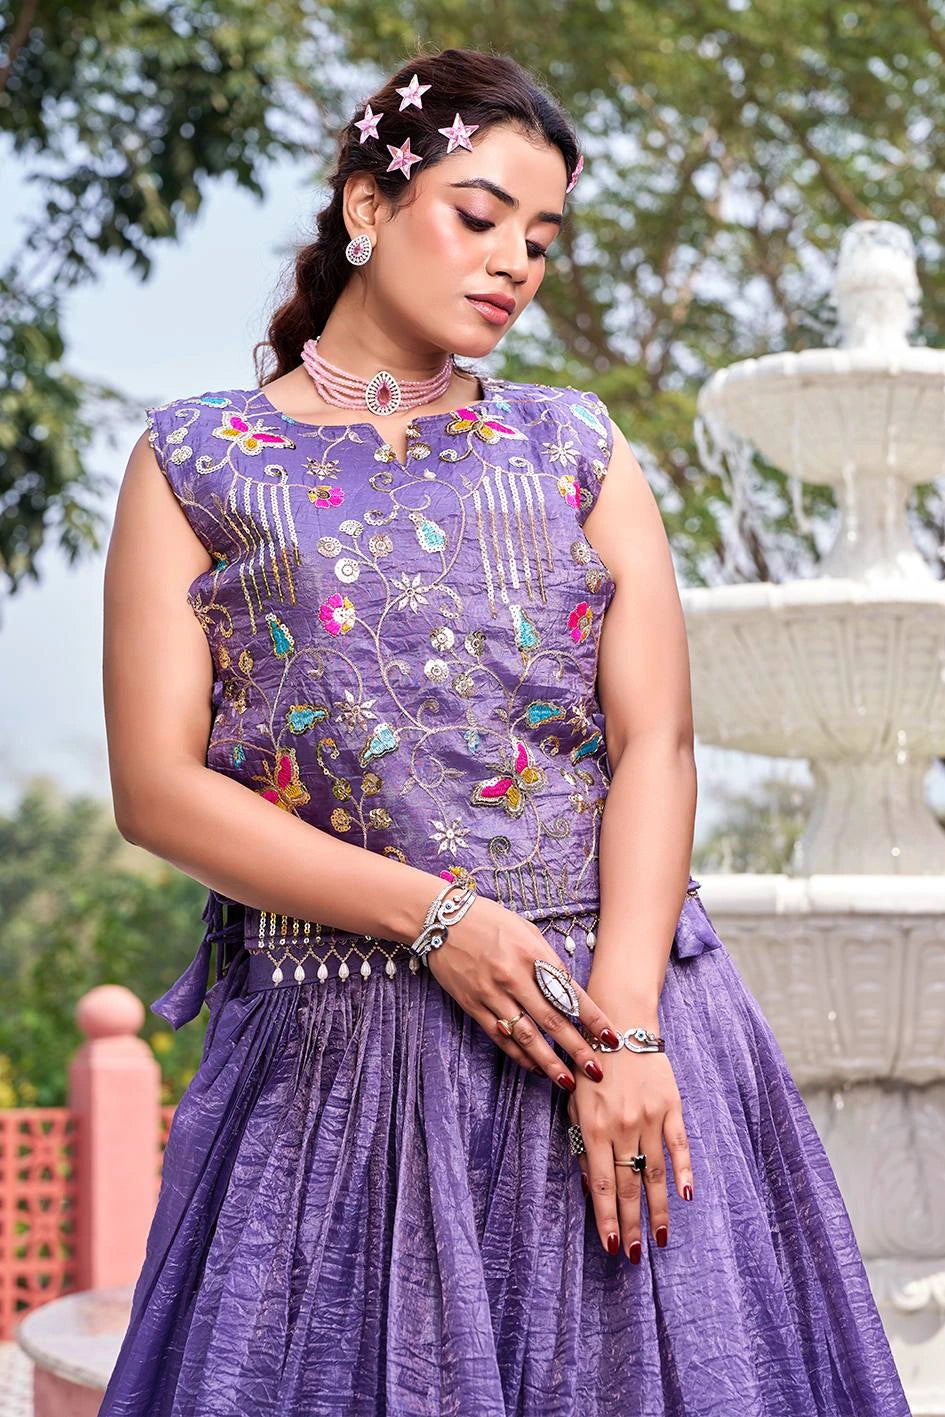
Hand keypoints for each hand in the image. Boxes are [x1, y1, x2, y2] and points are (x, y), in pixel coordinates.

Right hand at [425, 893, 619, 1091]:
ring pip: (526, 1036)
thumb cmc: (489, 920)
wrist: (441, 920)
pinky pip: (500, 1037)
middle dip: (578, 1049)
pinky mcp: (473, 1005)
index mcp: (532, 954)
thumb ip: (547, 960)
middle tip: (597, 1071)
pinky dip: (519, 1055)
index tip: (612, 1039)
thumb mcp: (526, 930)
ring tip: (567, 1081)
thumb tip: (568, 989)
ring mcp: (491, 994)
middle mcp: (513, 976)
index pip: (570, 993)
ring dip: (549, 1062)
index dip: (593, 1019)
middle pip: (552, 1020)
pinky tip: (535, 1067)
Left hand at [567, 1047, 694, 1257]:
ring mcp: (649, 1117)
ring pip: (655, 1173)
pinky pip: (679, 1145)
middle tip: (637, 1255)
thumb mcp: (574, 1103)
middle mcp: (622, 1126)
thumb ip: (581, 1143)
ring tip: (660, 1238)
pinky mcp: (671, 1106)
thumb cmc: (591, 1068)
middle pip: (629, 1185)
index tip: (612, 1246)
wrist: (620, 1025)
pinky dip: (684, 1171)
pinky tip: (686, 1195)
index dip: (606, 1218)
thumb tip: (590, 1187)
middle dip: (632, 1223)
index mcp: (594, 1127)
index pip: (602, 1184)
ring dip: (658, 1209)